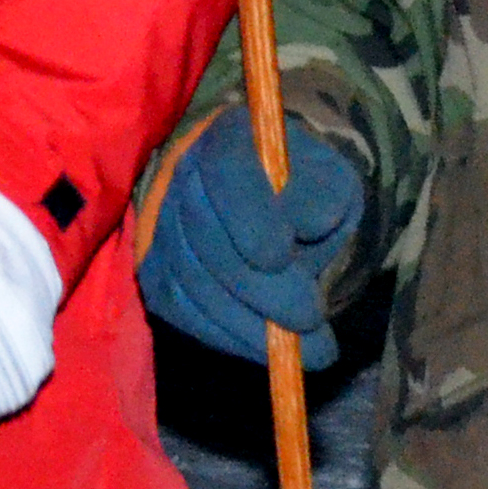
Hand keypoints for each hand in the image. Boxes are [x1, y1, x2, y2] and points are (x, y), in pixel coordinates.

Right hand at [136, 115, 361, 368]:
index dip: (248, 214)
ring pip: (196, 283)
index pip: (226, 172)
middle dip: (262, 287)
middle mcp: (185, 177)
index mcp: (228, 139)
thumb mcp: (330, 181)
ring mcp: (164, 228)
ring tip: (303, 349)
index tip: (281, 255)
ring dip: (249, 323)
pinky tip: (267, 349)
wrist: (273, 207)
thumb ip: (323, 194)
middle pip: (209, 238)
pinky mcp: (157, 274)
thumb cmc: (305, 191)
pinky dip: (226, 337)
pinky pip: (184, 313)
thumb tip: (310, 223)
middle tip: (310, 318)